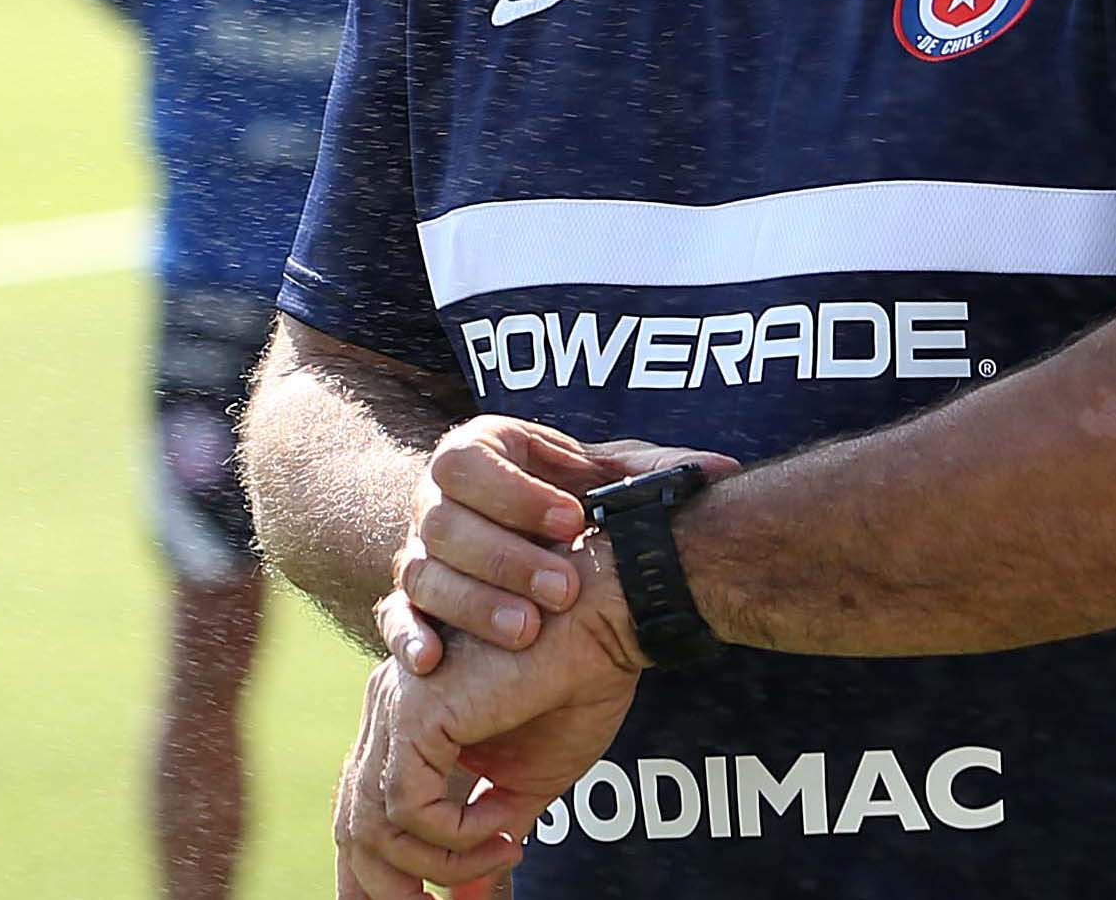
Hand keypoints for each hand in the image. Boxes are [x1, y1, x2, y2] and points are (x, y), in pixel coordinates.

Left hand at [339, 537, 645, 896]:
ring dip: (441, 864)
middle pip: (353, 824)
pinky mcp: (418, 711)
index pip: (363, 809)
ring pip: (374, 825)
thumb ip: (487, 835)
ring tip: (505, 848)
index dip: (373, 875)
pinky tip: (502, 823)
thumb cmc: (573, 687)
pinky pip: (408, 807)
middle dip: (384, 889)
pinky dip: (455, 836)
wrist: (603, 621)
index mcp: (408, 721)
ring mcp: (396, 706)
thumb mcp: (524, 785)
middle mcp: (388, 709)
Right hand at [383, 424, 732, 672]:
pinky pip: (394, 618)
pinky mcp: (410, 603)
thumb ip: (652, 474)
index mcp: (475, 452)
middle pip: (444, 524)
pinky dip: (409, 637)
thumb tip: (721, 471)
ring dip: (472, 606)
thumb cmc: (566, 501)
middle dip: (503, 559)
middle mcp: (434, 501)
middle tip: (561, 590)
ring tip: (527, 634)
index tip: (571, 519)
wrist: (514, 535)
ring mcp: (417, 553)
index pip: (469, 462)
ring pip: (423, 575)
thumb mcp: (602, 480)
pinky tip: (435, 663)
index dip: (513, 493)